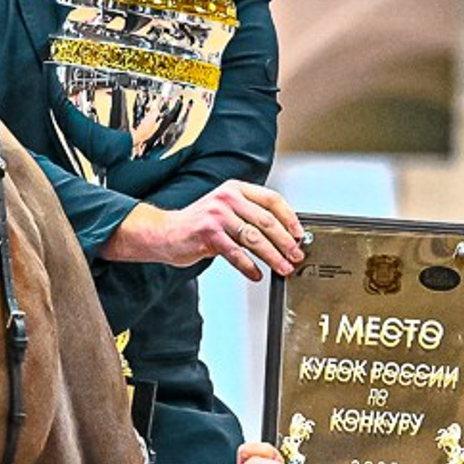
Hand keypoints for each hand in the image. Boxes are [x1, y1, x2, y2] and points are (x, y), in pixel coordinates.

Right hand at [100, 183, 306, 280]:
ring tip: (283, 267)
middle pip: (266, 221)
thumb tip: (281, 235)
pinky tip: (256, 274)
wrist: (165, 232)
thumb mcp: (225, 211)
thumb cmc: (197, 224)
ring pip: (254, 239)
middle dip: (285, 241)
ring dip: (273, 256)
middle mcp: (227, 199)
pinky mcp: (208, 234)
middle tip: (296, 255)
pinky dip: (249, 267)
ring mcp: (217, 216)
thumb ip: (248, 216)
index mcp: (235, 189)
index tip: (299, 234)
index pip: (271, 199)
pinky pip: (236, 253)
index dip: (289, 218)